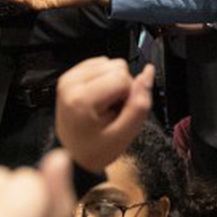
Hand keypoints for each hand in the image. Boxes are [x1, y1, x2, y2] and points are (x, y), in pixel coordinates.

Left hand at [53, 58, 154, 174]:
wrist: (73, 154)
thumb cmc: (95, 149)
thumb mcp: (124, 135)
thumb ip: (140, 104)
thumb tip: (148, 73)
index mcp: (82, 100)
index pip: (123, 78)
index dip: (128, 95)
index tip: (119, 113)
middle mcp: (71, 85)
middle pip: (116, 66)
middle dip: (121, 88)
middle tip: (112, 110)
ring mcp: (68, 79)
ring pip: (109, 62)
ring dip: (113, 83)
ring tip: (105, 106)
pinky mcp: (69, 76)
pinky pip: (100, 64)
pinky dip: (105, 79)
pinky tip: (99, 98)